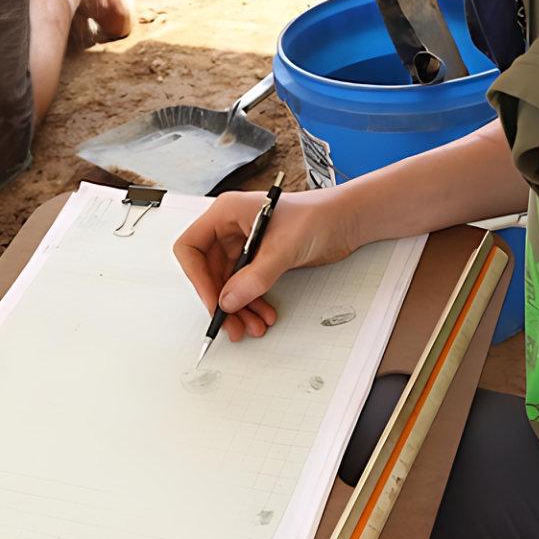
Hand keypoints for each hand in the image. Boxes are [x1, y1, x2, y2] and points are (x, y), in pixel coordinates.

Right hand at [173, 189, 358, 342]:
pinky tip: (263, 314)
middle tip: (232, 324)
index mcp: (226, 213)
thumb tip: (228, 301)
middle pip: (209, 270)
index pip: (192, 247)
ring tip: (252, 325)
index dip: (197, 277)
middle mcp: (230, 227)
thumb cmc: (317, 216)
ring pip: (228, 282)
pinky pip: (245, 285)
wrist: (346, 220)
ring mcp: (243, 244)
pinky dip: (252, 302)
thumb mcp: (283, 247)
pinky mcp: (259, 258)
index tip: (213, 301)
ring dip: (239, 306)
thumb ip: (255, 277)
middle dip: (222, 300)